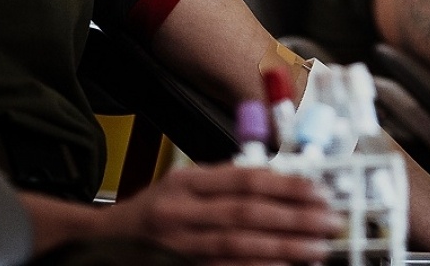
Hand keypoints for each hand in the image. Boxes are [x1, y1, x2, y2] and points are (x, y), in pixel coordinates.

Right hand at [98, 164, 334, 264]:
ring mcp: (179, 246)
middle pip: (246, 214)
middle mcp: (180, 212)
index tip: (318, 191)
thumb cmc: (151, 211)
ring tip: (317, 248)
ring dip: (283, 248)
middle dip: (293, 217)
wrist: (101, 243)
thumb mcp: (183, 183)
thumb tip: (281, 180)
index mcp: (186, 182)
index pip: (245, 180)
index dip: (286, 185)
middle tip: (328, 221)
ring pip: (238, 245)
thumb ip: (225, 181)